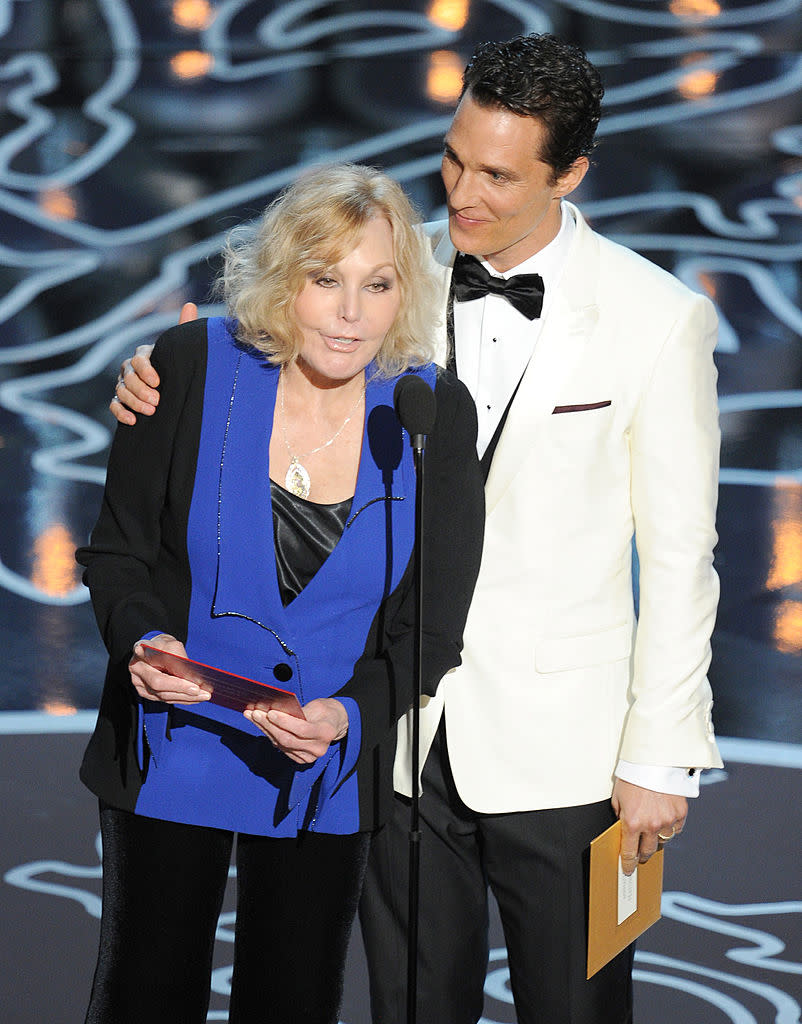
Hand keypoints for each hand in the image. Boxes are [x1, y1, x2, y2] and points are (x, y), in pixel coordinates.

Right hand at [109, 302, 197, 422]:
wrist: (176, 391)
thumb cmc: (179, 366)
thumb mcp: (181, 350)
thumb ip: (183, 328)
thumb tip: (190, 305)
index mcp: (144, 355)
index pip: (139, 359)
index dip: (146, 370)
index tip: (158, 382)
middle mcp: (131, 369)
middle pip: (127, 377)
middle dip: (141, 389)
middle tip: (156, 401)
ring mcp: (124, 385)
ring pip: (121, 391)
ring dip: (134, 402)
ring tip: (151, 412)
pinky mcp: (121, 401)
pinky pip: (114, 405)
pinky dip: (121, 413)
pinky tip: (133, 420)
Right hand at [129, 634, 210, 704]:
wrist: (154, 649)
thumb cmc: (162, 645)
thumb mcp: (169, 644)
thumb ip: (177, 657)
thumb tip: (190, 675)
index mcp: (139, 662)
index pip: (157, 679)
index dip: (176, 684)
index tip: (194, 686)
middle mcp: (138, 677)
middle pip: (162, 691)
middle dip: (184, 692)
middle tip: (203, 693)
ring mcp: (142, 687)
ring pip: (165, 697)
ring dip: (187, 698)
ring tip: (204, 696)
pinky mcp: (150, 694)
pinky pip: (167, 700)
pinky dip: (183, 699)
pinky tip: (196, 698)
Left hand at [244, 698, 348, 764]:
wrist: (334, 724)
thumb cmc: (324, 711)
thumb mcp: (316, 706)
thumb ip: (299, 711)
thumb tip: (274, 711)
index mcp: (325, 733)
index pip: (302, 729)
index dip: (285, 722)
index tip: (270, 712)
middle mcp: (318, 748)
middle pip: (288, 739)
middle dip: (269, 725)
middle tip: (255, 713)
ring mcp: (309, 757)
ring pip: (282, 744)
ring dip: (265, 730)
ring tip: (253, 716)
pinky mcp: (300, 759)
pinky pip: (281, 748)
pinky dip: (270, 736)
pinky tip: (261, 725)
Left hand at [611, 778, 686, 875]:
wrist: (654, 761)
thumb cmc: (633, 776)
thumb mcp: (618, 796)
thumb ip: (620, 814)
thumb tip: (622, 826)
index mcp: (632, 822)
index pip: (630, 852)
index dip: (628, 863)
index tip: (627, 869)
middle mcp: (651, 825)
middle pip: (648, 851)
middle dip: (642, 854)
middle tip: (640, 854)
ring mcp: (667, 821)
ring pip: (663, 841)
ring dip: (657, 840)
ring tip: (652, 833)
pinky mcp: (680, 814)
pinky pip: (676, 829)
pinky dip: (670, 827)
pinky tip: (664, 820)